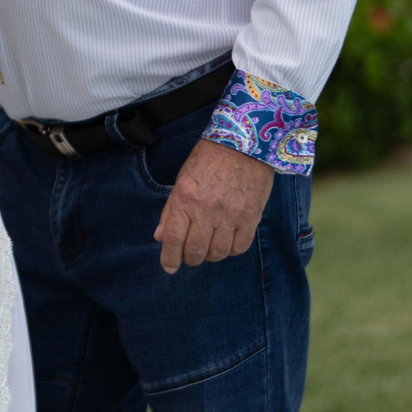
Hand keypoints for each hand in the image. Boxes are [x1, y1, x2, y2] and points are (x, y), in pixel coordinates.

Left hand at [153, 138, 274, 270]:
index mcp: (185, 198)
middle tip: (191, 254)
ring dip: (211, 254)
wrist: (244, 144)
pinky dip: (231, 249)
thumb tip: (160, 237)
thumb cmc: (208, 160)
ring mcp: (230, 215)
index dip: (169, 258)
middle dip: (190, 258)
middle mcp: (206, 209)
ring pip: (218, 253)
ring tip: (209, 245)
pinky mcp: (251, 217)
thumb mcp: (182, 180)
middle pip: (195, 251)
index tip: (169, 267)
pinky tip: (228, 240)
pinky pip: (240, 247)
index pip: (173, 238)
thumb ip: (171, 210)